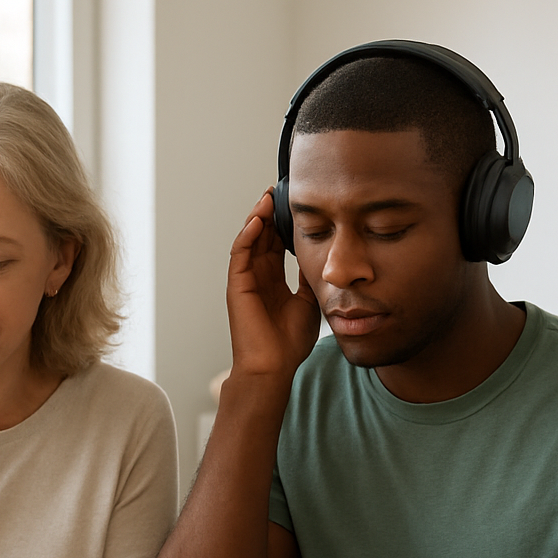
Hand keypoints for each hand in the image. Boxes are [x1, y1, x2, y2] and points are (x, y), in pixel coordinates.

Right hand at [225, 190, 320, 380]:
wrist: (274, 366)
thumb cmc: (289, 343)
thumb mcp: (308, 302)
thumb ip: (309, 278)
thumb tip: (320, 255)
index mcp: (273, 281)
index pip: (276, 244)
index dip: (284, 224)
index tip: (295, 206)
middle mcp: (257, 277)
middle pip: (262, 236)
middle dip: (270, 213)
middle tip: (281, 190)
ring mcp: (245, 280)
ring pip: (249, 239)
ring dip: (258, 217)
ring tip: (268, 197)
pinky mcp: (237, 285)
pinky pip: (240, 253)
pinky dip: (247, 235)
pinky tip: (258, 220)